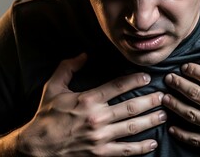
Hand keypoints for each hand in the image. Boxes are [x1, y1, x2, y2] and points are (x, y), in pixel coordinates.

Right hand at [17, 53, 165, 155]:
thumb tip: (83, 53)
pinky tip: (152, 142)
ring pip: (132, 127)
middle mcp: (96, 117)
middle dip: (150, 101)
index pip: (117, 86)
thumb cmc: (46, 116)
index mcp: (87, 99)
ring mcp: (100, 137)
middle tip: (163, 96)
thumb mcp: (52, 87)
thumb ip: (68, 68)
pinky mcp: (100, 153)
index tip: (148, 77)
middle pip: (130, 107)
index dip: (135, 80)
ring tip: (163, 114)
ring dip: (150, 120)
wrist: (36, 147)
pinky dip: (141, 147)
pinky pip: (125, 151)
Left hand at [162, 51, 199, 155]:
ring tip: (164, 98)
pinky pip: (196, 139)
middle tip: (168, 79)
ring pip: (190, 114)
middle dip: (178, 84)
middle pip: (194, 94)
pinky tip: (172, 127)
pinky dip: (182, 134)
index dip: (192, 70)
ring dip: (175, 105)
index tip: (184, 67)